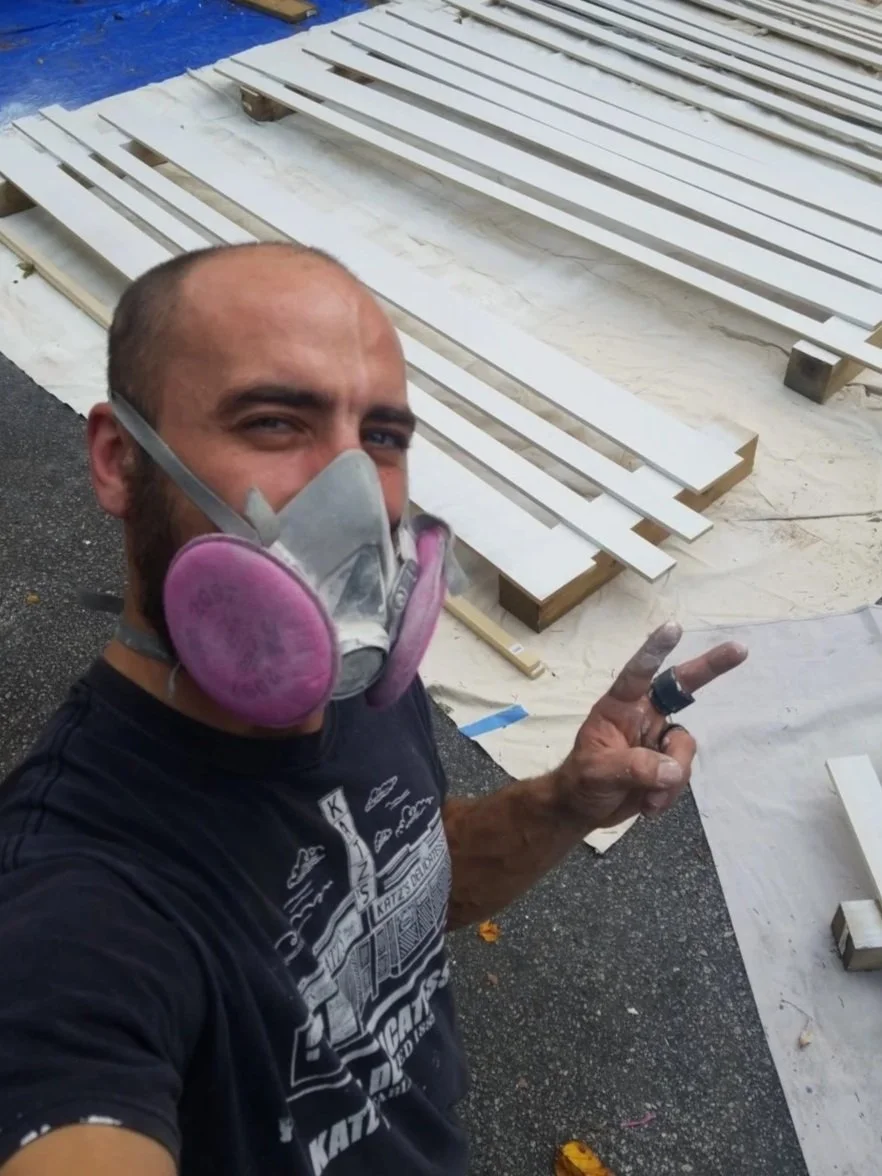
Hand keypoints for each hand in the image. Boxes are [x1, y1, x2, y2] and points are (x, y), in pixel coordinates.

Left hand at [553, 621, 746, 827]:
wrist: (585, 809)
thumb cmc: (582, 781)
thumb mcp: (599, 772)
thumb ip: (635, 767)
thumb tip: (673, 769)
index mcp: (619, 707)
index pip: (638, 673)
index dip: (655, 650)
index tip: (673, 627)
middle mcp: (643, 714)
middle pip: (682, 687)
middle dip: (710, 668)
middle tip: (739, 649)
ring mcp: (658, 737)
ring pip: (685, 747)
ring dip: (671, 777)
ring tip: (646, 797)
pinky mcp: (669, 762)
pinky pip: (683, 772)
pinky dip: (670, 792)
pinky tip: (650, 804)